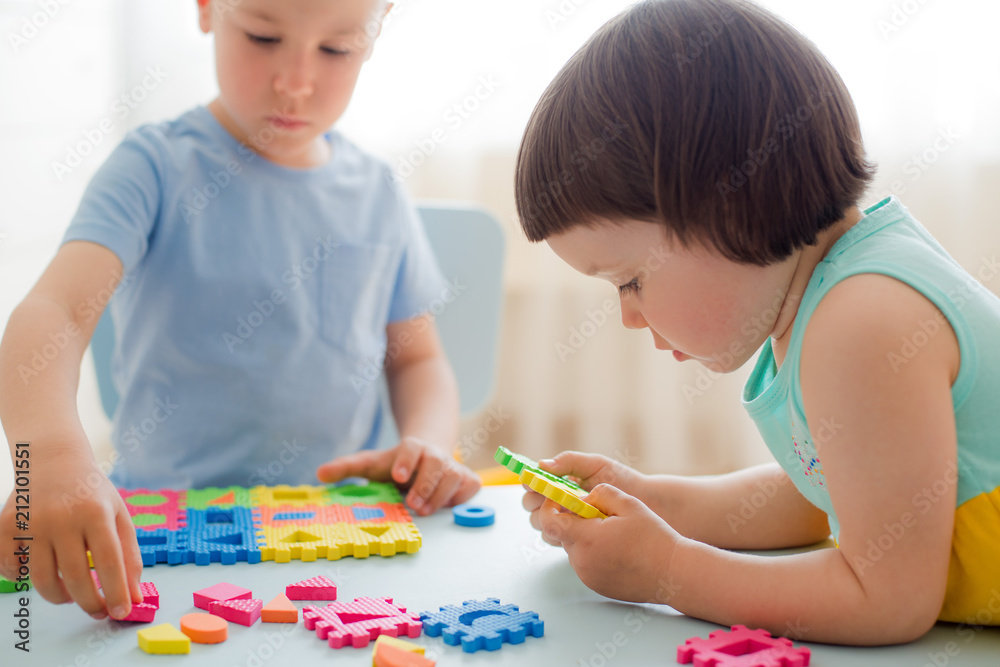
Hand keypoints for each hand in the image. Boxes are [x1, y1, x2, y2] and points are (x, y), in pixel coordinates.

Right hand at [0, 450, 143, 620]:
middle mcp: (63, 518)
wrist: (53, 460)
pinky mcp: (7, 526)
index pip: (109, 562)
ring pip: (42, 579)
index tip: (121, 613)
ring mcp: (32, 523)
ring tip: (71, 594)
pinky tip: (42, 572)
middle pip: (76, 577)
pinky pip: (11, 569)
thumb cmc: (92, 493)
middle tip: (97, 611)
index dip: (116, 593)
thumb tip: (134, 597)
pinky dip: (24, 579)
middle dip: (89, 602)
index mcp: (96, 512)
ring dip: (59, 596)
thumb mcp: (119, 515)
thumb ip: (129, 556)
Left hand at [316, 436, 480, 515]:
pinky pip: (471, 486)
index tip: (397, 475)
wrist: (428, 456)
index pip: (411, 448)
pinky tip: (448, 507)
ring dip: (441, 495)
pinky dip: (462, 497)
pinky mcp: (468, 479)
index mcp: (412, 448)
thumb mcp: (371, 464)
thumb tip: (319, 474)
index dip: (406, 459)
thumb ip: (347, 467)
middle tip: (412, 503)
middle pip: (436, 463)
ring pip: (455, 477)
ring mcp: (454, 467)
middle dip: (425, 484)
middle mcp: (436, 455)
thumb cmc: (396, 465)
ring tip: (425, 510)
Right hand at [522, 450, 646, 531]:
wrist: (648, 503)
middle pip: (530, 505)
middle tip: (551, 499)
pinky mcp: (574, 537)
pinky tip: (573, 527)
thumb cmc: (622, 480)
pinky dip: (558, 533)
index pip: (532, 483)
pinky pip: (555, 538)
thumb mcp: (596, 465)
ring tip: (565, 513)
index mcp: (559, 481)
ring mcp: (566, 520)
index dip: (530, 483)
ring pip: (540, 523)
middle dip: (537, 502)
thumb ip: (569, 461)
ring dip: (547, 519)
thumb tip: (542, 464)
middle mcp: (558, 501)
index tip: (535, 483)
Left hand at [535, 484, 682, 602]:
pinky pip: (584, 563)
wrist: (673, 574)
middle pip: (562, 534)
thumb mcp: (629, 504)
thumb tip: (581, 498)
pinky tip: (617, 549)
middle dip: (573, 521)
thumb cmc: (654, 538)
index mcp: (587, 538)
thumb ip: (599, 493)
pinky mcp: (595, 585)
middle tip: (598, 514)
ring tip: (613, 533)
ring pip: (574, 549)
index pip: (549, 522)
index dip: (549, 508)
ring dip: (584, 537)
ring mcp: (587, 576)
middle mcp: (582, 561)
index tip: (558, 500)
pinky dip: (593, 553)